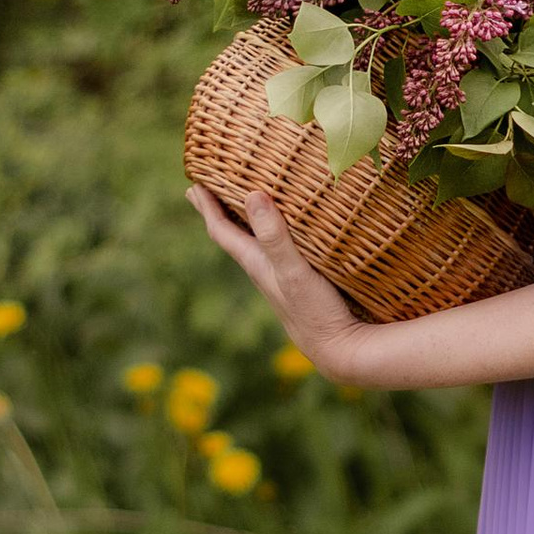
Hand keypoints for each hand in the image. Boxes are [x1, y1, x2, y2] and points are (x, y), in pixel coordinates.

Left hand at [185, 183, 365, 375]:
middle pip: (232, 234)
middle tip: (199, 190)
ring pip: (253, 241)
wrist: (339, 350)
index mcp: (256, 264)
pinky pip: (276, 247)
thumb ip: (275, 237)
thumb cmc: (315, 312)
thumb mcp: (293, 271)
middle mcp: (264, 269)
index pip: (223, 231)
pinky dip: (270, 231)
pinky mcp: (301, 280)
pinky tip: (282, 230)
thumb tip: (252, 196)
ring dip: (242, 220)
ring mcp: (282, 276)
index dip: (207, 207)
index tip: (193, 183)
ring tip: (236, 203)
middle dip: (216, 211)